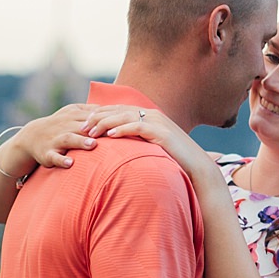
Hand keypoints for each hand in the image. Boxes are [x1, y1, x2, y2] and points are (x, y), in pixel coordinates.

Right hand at [13, 103, 102, 169]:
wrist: (31, 136)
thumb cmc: (59, 124)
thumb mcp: (71, 112)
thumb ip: (90, 109)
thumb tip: (111, 107)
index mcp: (72, 116)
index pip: (91, 116)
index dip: (104, 119)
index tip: (119, 122)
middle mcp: (64, 127)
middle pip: (82, 126)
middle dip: (95, 130)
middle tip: (110, 133)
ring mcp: (55, 140)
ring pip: (68, 139)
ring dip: (80, 142)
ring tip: (92, 144)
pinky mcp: (47, 153)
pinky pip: (54, 157)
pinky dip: (61, 160)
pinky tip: (71, 163)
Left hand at [90, 105, 220, 185]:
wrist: (197, 167)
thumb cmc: (173, 160)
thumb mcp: (152, 147)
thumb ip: (137, 141)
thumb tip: (118, 145)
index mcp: (149, 116)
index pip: (119, 110)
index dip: (100, 114)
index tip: (84, 123)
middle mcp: (153, 115)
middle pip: (119, 110)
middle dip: (98, 117)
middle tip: (82, 126)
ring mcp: (158, 122)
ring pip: (125, 116)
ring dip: (106, 123)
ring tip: (90, 132)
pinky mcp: (162, 132)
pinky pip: (138, 127)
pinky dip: (122, 130)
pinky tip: (110, 136)